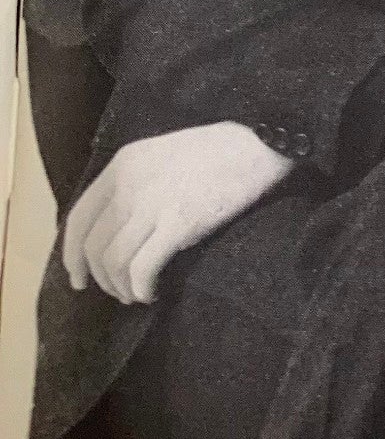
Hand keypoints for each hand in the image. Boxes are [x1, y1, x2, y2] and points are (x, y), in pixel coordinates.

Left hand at [64, 123, 292, 304]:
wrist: (258, 144)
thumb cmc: (215, 150)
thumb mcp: (160, 155)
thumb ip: (134, 184)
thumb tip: (119, 229)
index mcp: (122, 165)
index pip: (78, 219)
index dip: (72, 255)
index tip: (79, 277)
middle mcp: (129, 184)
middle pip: (94, 246)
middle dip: (100, 278)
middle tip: (115, 291)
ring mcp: (152, 204)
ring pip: (114, 261)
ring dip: (121, 287)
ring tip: (136, 294)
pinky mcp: (179, 223)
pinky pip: (142, 268)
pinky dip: (141, 288)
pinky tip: (152, 292)